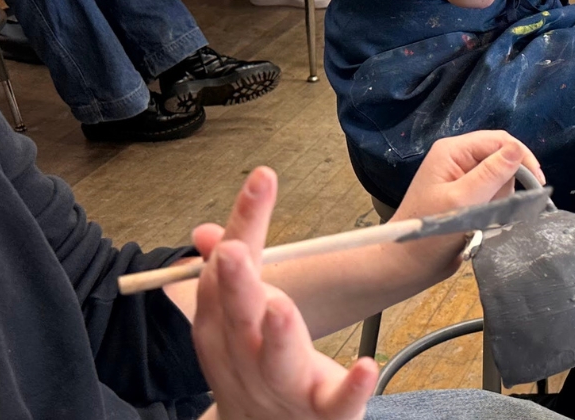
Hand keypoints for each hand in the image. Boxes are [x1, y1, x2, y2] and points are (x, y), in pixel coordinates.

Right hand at [191, 168, 376, 419]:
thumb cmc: (251, 370)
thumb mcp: (234, 322)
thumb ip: (232, 272)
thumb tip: (208, 231)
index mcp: (220, 330)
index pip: (221, 274)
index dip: (242, 224)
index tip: (262, 178)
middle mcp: (245, 359)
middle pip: (237, 320)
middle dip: (236, 285)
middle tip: (234, 250)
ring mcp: (283, 389)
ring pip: (276, 363)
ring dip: (277, 336)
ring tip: (281, 308)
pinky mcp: (323, 413)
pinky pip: (335, 403)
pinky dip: (350, 387)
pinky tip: (366, 366)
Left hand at [390, 131, 540, 276]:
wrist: (407, 266)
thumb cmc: (428, 233)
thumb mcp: (462, 201)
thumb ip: (490, 174)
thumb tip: (517, 149)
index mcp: (453, 151)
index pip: (499, 141)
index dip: (521, 157)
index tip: (537, 183)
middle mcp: (458, 159)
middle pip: (501, 157)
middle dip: (510, 180)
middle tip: (507, 206)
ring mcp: (462, 179)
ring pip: (500, 178)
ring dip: (502, 198)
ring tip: (489, 219)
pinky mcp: (466, 197)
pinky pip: (493, 194)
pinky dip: (496, 207)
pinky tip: (486, 222)